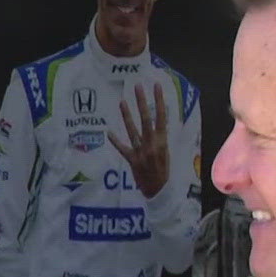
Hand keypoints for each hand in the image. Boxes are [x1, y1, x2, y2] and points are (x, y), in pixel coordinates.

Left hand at [109, 82, 169, 198]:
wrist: (159, 190)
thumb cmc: (164, 171)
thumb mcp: (166, 153)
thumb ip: (160, 138)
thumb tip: (156, 122)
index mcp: (162, 141)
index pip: (161, 117)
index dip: (159, 101)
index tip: (157, 86)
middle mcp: (151, 144)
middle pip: (146, 119)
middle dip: (142, 101)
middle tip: (137, 86)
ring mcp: (141, 152)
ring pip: (133, 130)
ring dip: (127, 115)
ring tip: (122, 102)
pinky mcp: (132, 160)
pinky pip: (122, 149)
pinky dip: (116, 141)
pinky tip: (109, 132)